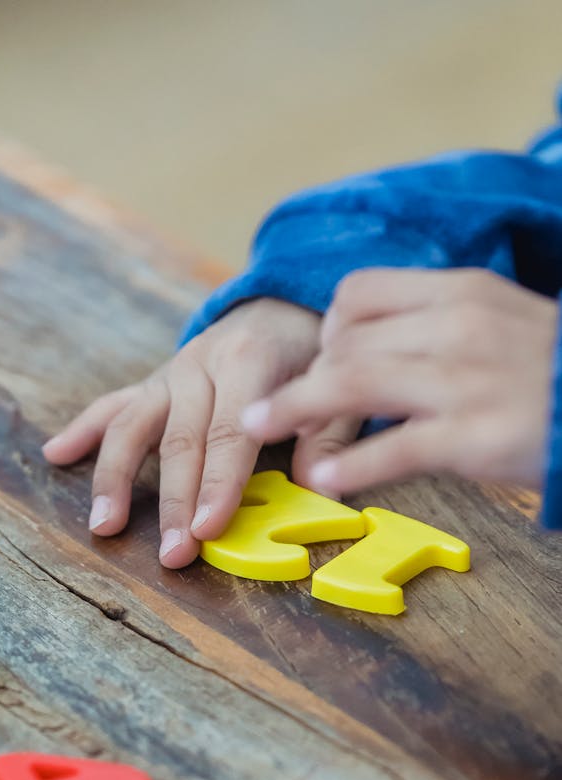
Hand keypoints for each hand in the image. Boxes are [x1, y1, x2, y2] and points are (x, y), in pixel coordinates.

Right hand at [43, 298, 360, 566]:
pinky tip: (55, 454)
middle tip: (172, 555)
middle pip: (180, 440)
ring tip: (103, 524)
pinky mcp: (153, 383)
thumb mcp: (336, 386)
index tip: (208, 529)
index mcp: (248, 361)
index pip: (230, 432)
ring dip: (115, 477)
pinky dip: (83, 429)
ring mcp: (169, 373)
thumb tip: (317, 487)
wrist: (286, 300)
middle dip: (174, 502)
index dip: (218, 483)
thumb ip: (329, 434)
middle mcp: (199, 365)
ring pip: (133, 425)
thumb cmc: (314, 353)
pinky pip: (113, 406)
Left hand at [241, 269, 558, 495]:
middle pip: (345, 339)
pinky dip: (350, 467)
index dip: (326, 328)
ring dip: (294, 407)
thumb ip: (441, 323)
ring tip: (256, 428)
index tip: (319, 359)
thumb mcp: (503, 321)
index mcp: (461, 291)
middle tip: (280, 408)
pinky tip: (323, 481)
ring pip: (353, 382)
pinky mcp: (474, 438)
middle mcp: (456, 326)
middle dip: (304, 376)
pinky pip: (394, 449)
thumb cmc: (555, 370)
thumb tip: (377, 342)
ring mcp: (464, 382)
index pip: (359, 293)